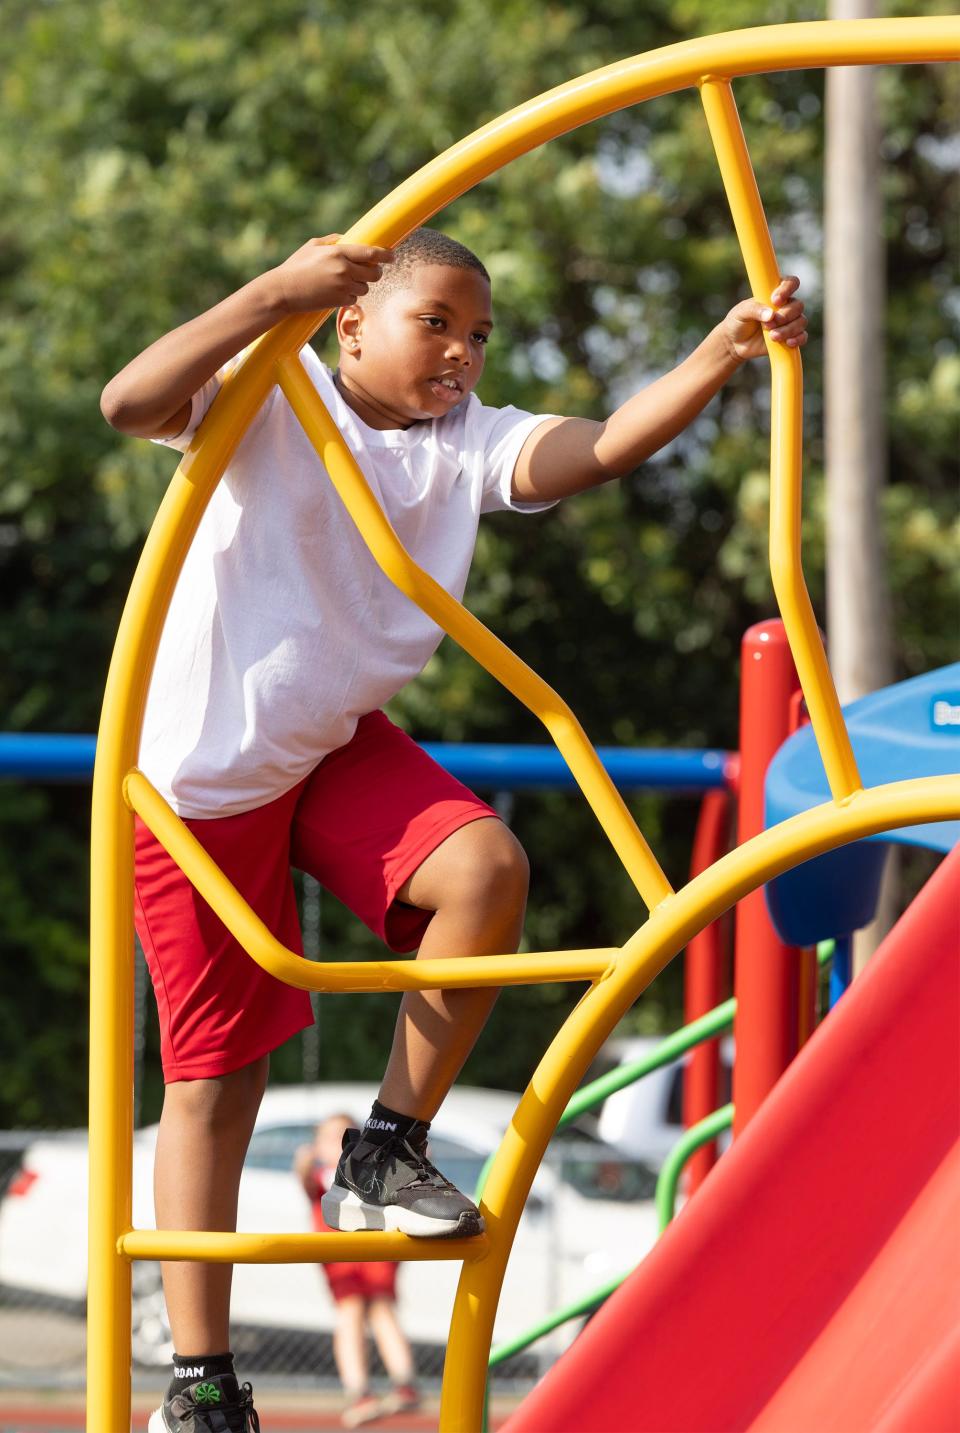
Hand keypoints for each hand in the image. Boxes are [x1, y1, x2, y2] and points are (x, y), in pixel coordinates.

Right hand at [273, 235, 394, 313]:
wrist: (284, 291)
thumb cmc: (296, 266)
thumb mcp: (313, 246)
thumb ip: (333, 240)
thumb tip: (349, 238)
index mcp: (338, 252)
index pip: (370, 253)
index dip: (385, 255)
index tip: (392, 256)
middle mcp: (344, 270)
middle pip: (374, 273)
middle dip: (375, 273)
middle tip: (371, 271)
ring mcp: (342, 287)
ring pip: (365, 288)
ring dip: (360, 285)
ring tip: (345, 282)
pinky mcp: (339, 302)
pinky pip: (355, 299)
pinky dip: (350, 296)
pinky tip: (336, 292)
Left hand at [721, 276, 807, 362]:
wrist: (735, 344)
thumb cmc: (737, 322)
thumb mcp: (740, 313)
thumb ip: (754, 310)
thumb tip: (771, 314)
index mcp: (775, 293)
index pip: (791, 283)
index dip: (787, 289)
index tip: (775, 301)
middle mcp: (786, 306)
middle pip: (798, 305)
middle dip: (784, 316)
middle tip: (768, 324)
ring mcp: (789, 322)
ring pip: (801, 321)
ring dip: (788, 329)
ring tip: (772, 336)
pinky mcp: (789, 337)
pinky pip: (802, 337)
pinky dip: (798, 339)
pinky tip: (788, 342)